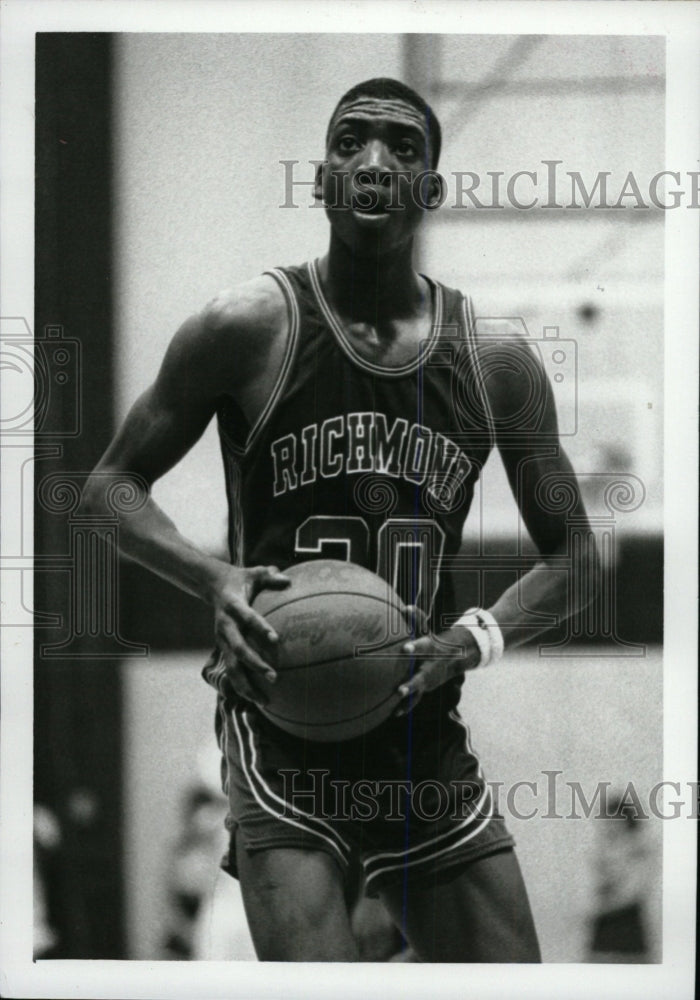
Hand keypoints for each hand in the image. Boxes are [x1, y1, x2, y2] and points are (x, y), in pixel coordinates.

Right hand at [210, 564, 290, 705]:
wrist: (213, 586)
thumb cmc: (242, 578)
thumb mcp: (255, 572)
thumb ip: (270, 575)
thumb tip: (288, 580)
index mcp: (233, 606)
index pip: (247, 618)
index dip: (260, 628)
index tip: (275, 640)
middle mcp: (225, 626)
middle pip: (238, 649)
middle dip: (254, 664)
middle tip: (274, 677)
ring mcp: (222, 640)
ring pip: (232, 667)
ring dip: (247, 685)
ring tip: (265, 701)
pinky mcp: (223, 649)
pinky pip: (232, 671)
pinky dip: (243, 687)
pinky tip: (259, 701)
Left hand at [394, 623, 480, 716]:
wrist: (452, 657)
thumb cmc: (431, 640)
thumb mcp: (426, 629)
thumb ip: (416, 618)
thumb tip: (404, 607)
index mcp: (430, 650)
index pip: (423, 647)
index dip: (415, 647)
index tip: (405, 648)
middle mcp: (430, 666)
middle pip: (421, 676)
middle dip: (411, 683)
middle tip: (399, 689)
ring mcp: (428, 679)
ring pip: (419, 690)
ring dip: (409, 697)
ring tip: (396, 703)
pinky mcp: (425, 687)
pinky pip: (416, 698)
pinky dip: (406, 706)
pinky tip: (394, 713)